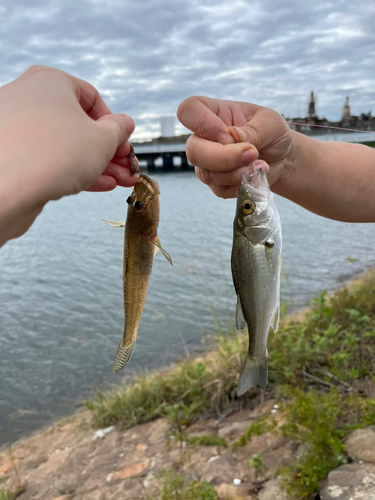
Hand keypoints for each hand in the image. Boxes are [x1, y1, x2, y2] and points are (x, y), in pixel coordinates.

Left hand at [0, 65, 135, 244]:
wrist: (6, 187)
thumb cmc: (51, 154)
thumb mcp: (103, 140)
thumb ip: (118, 131)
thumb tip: (123, 124)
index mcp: (50, 81)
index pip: (92, 98)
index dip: (114, 124)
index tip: (123, 143)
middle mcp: (29, 98)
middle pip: (79, 124)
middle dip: (108, 151)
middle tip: (125, 167)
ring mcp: (16, 128)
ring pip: (65, 145)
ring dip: (96, 164)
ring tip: (118, 181)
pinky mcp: (11, 155)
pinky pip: (49, 159)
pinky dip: (73, 170)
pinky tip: (96, 184)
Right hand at [177, 96, 291, 197]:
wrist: (282, 158)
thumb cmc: (273, 134)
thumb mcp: (271, 125)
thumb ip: (253, 130)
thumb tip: (233, 138)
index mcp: (215, 113)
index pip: (189, 111)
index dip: (201, 122)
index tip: (226, 133)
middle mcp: (204, 138)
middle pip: (193, 150)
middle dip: (223, 157)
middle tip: (252, 153)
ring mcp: (207, 162)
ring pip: (205, 173)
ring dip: (235, 173)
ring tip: (259, 165)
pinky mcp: (216, 183)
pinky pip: (219, 189)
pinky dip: (240, 184)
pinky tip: (255, 175)